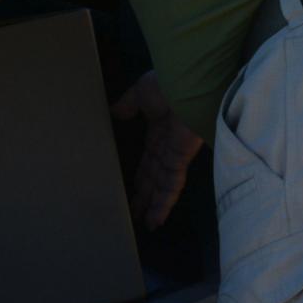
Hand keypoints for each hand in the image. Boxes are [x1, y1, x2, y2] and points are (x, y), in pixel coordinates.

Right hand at [111, 73, 205, 230]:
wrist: (188, 78)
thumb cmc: (167, 80)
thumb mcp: (141, 92)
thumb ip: (129, 104)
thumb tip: (115, 112)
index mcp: (160, 129)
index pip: (150, 159)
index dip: (142, 175)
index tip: (134, 190)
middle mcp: (170, 144)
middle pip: (156, 176)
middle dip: (147, 195)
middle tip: (136, 213)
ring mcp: (177, 152)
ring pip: (164, 185)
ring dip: (155, 205)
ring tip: (146, 225)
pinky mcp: (182, 157)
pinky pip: (172, 184)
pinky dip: (164, 202)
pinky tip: (155, 219)